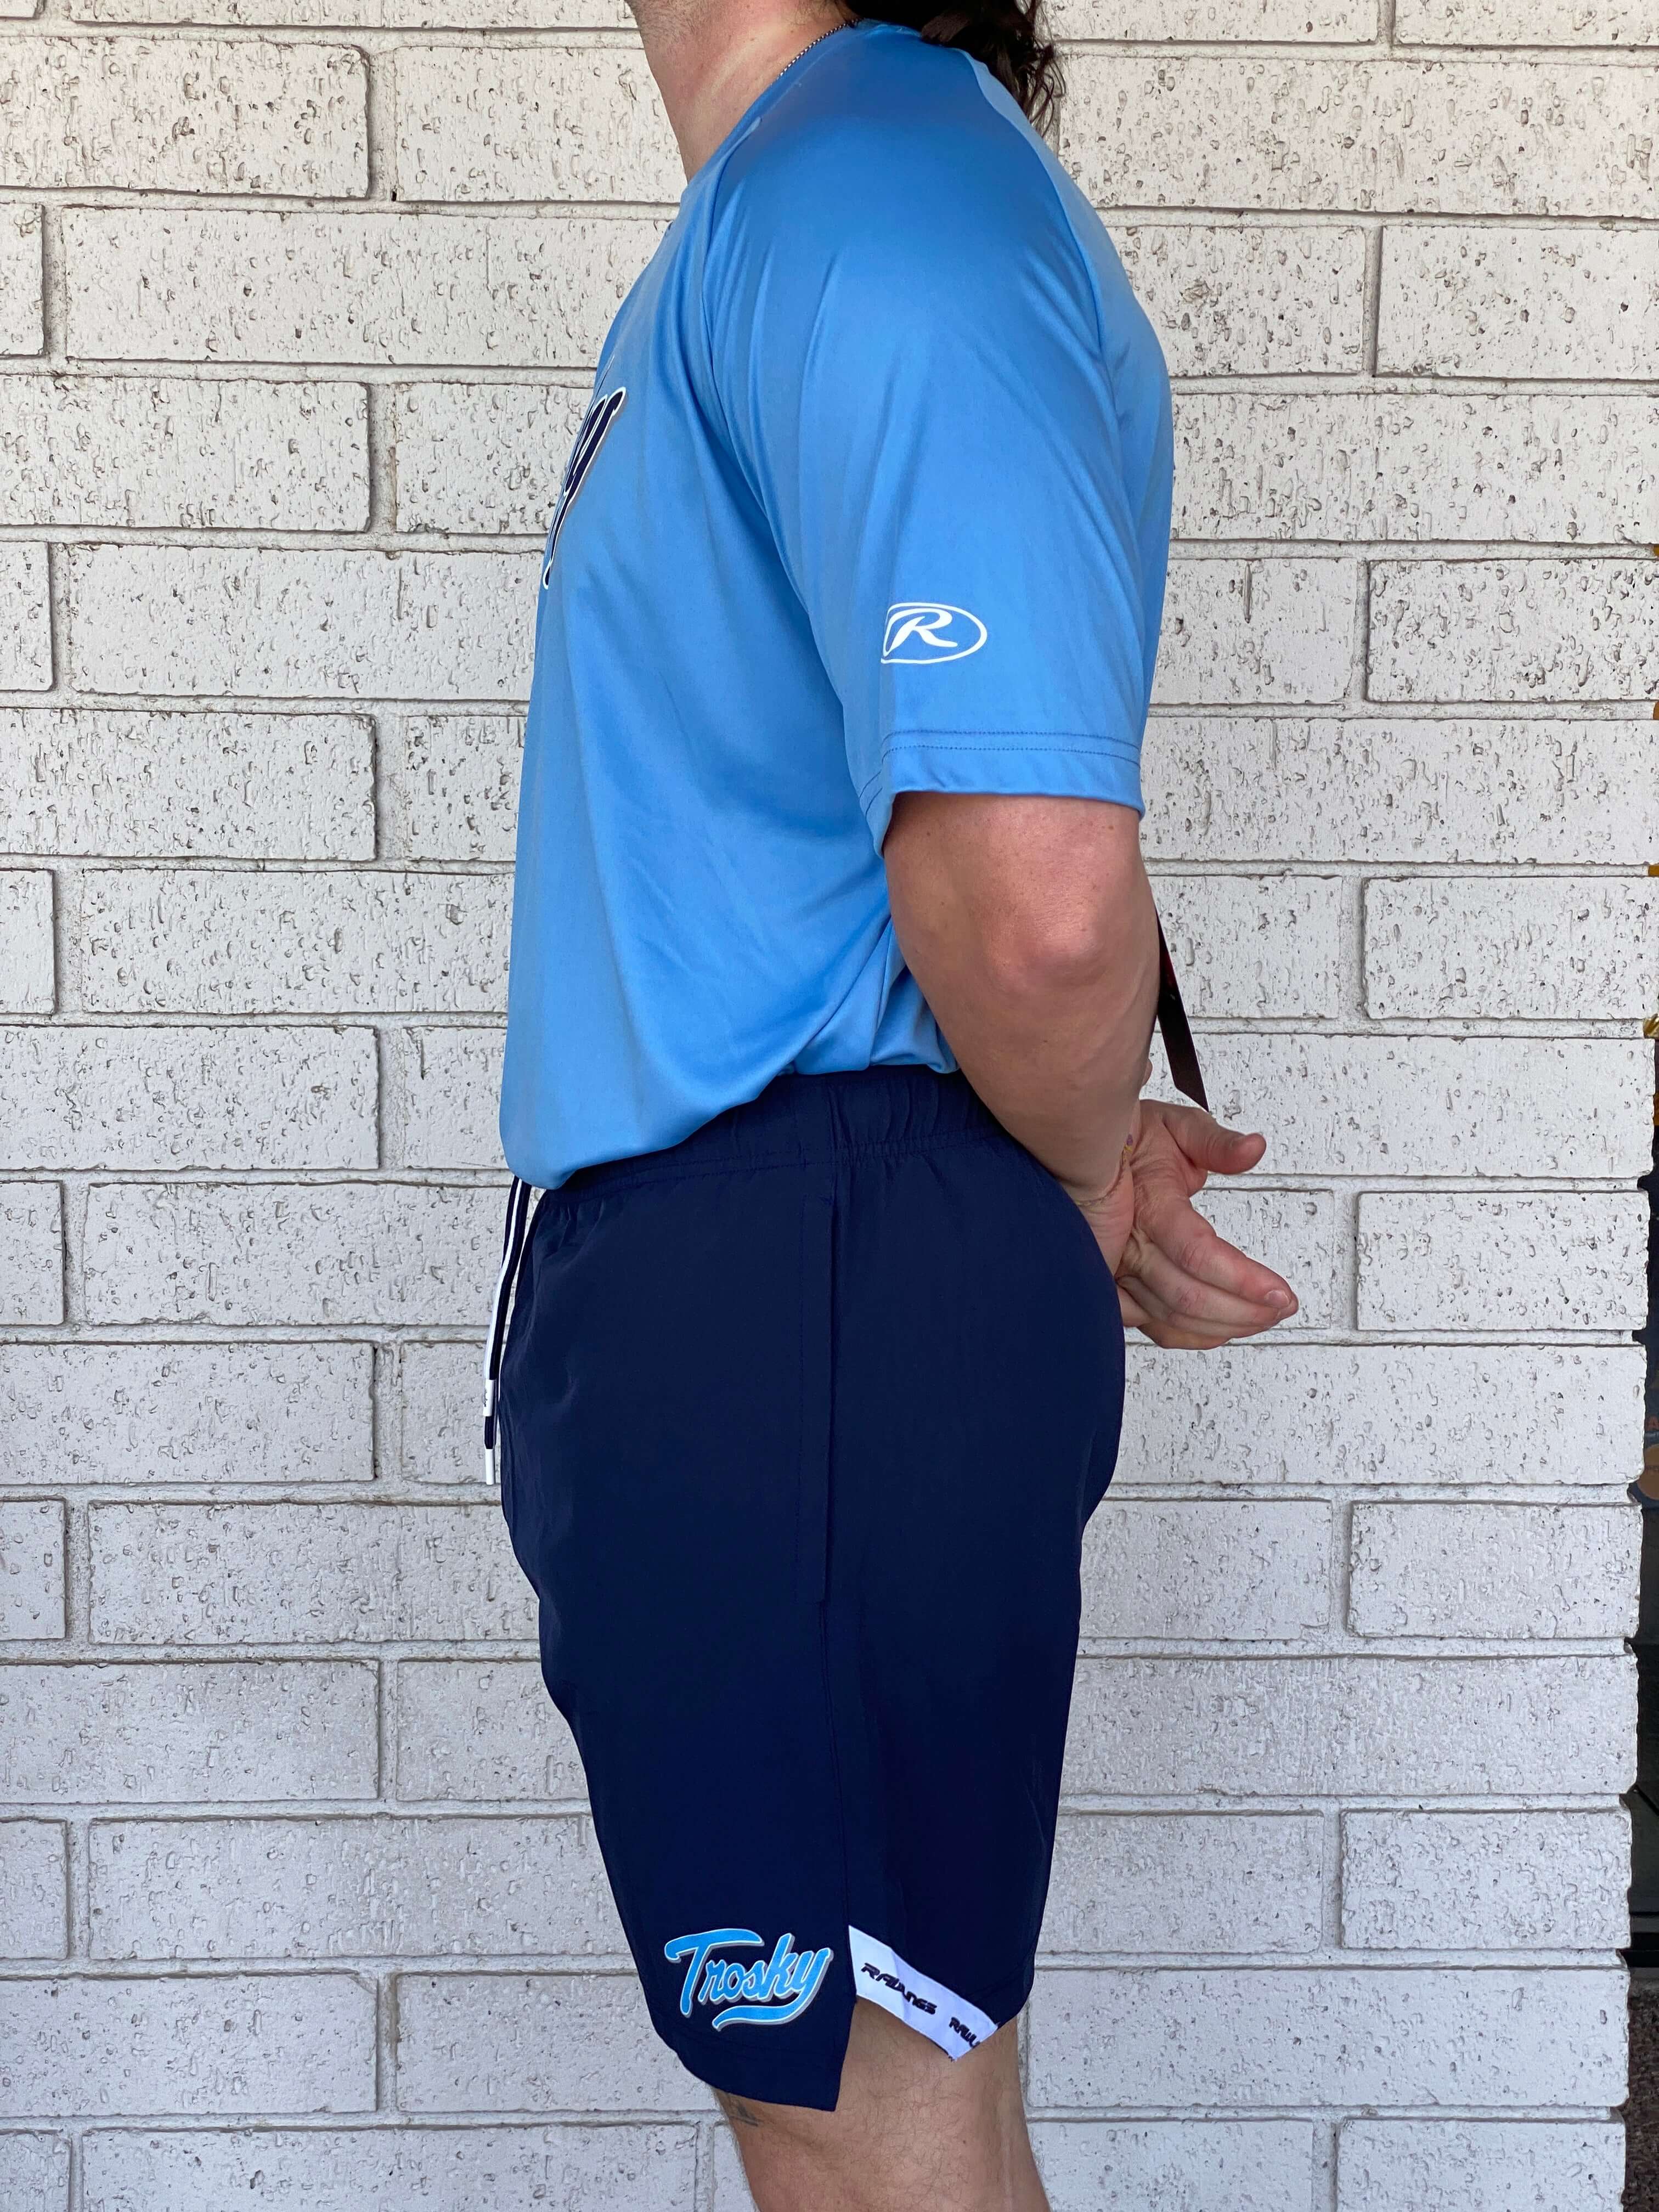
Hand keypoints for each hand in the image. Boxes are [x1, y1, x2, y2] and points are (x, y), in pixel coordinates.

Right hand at [1066, 1100, 1297, 1348]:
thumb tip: (1253, 1148)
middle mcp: (1127, 1243)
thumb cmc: (1126, 1139)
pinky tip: (1216, 1332)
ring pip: (1169, 1318)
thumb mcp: (1176, 1126)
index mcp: (1148, 1204)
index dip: (1243, 1280)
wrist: (1079, 1149)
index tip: (1280, 1292)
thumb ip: (1216, 1142)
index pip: (1198, 1254)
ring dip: (1223, 1326)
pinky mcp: (1111, 1284)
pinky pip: (1148, 1324)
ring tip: (1262, 1319)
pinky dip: (1186, 1336)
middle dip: (1244, 1311)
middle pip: (1187, 1297)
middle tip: (1281, 1308)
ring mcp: (1115, 1269)